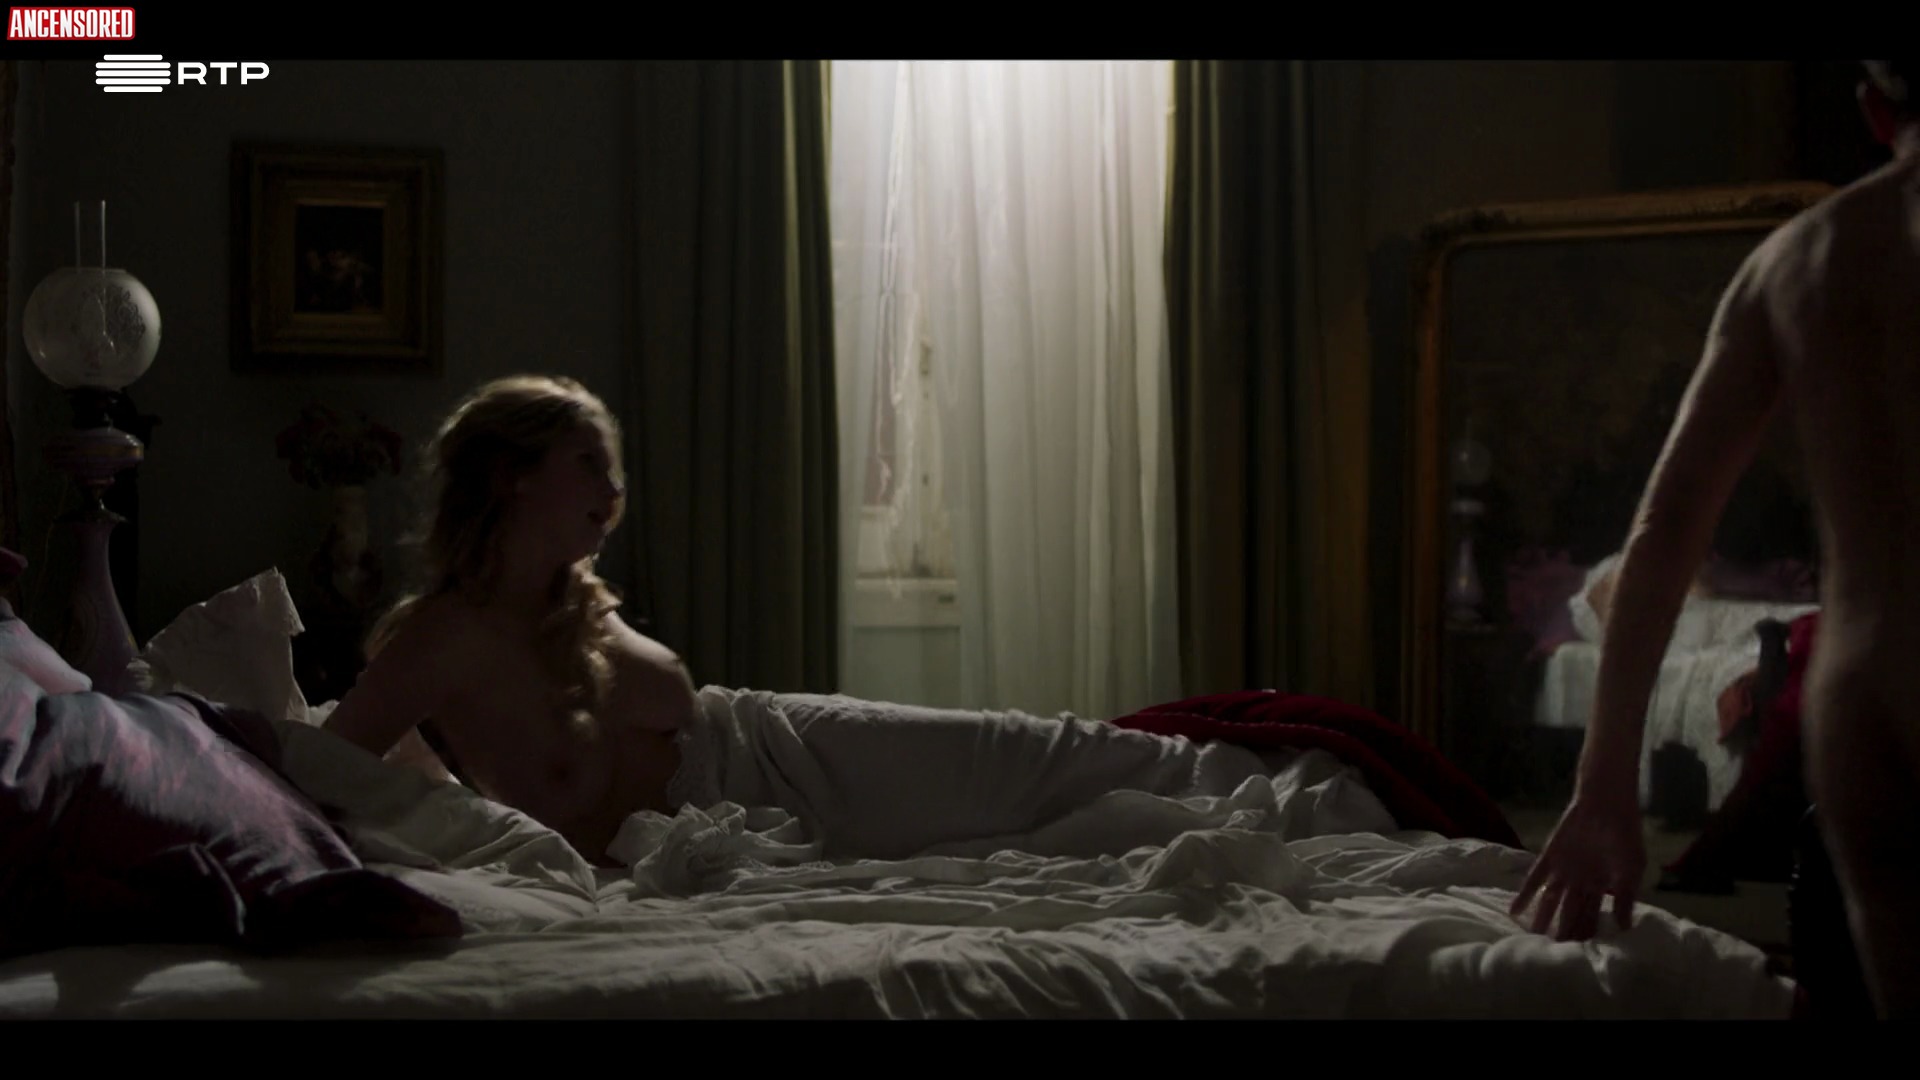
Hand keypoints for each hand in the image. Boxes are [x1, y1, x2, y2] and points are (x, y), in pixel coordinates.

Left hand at [1509, 790, 1645, 940]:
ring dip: (1542, 918)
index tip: (1578, 956)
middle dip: (1561, 932)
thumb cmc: (1625, 836)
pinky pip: (1535, 879)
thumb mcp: (1631, 870)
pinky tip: (1514, 910)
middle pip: (1568, 913)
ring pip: (1550, 900)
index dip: (1585, 935)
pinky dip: (1524, 894)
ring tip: (1531, 938)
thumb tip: (1624, 927)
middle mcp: (1580, 883)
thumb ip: (1625, 897)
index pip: (1591, 917)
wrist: (1607, 804)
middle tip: (1550, 954)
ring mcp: (1564, 870)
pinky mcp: (1550, 857)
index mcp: (1601, 888)